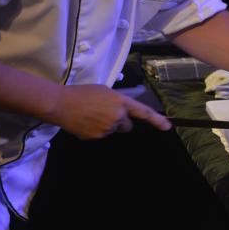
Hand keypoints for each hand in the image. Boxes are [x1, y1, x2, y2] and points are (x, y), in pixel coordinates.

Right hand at [42, 84, 170, 139]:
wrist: (60, 104)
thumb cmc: (82, 93)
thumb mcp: (104, 92)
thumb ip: (117, 102)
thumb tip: (121, 112)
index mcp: (121, 102)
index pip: (143, 112)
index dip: (157, 120)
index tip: (167, 127)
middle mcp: (117, 117)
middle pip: (127, 126)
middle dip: (120, 122)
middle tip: (105, 114)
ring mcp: (107, 129)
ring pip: (112, 130)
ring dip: (106, 125)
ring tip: (91, 116)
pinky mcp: (96, 137)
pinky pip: (100, 135)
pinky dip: (95, 131)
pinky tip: (85, 122)